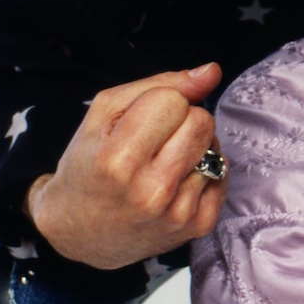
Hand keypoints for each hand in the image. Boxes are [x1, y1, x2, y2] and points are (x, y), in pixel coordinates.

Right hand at [25, 63, 226, 269]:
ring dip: (195, 147)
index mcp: (119, 159)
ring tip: (164, 163)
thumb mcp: (105, 113)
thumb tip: (212, 71)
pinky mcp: (198, 226)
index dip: (158, 103)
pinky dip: (204, 172)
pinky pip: (224, 174)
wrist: (80, 231)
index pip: (173, 100)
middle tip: (155, 141)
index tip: (139, 123)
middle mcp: (151, 191)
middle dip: (182, 121)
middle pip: (202, 121)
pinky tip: (177, 182)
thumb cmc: (89, 166)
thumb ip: (160, 84)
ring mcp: (177, 212)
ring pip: (216, 147)